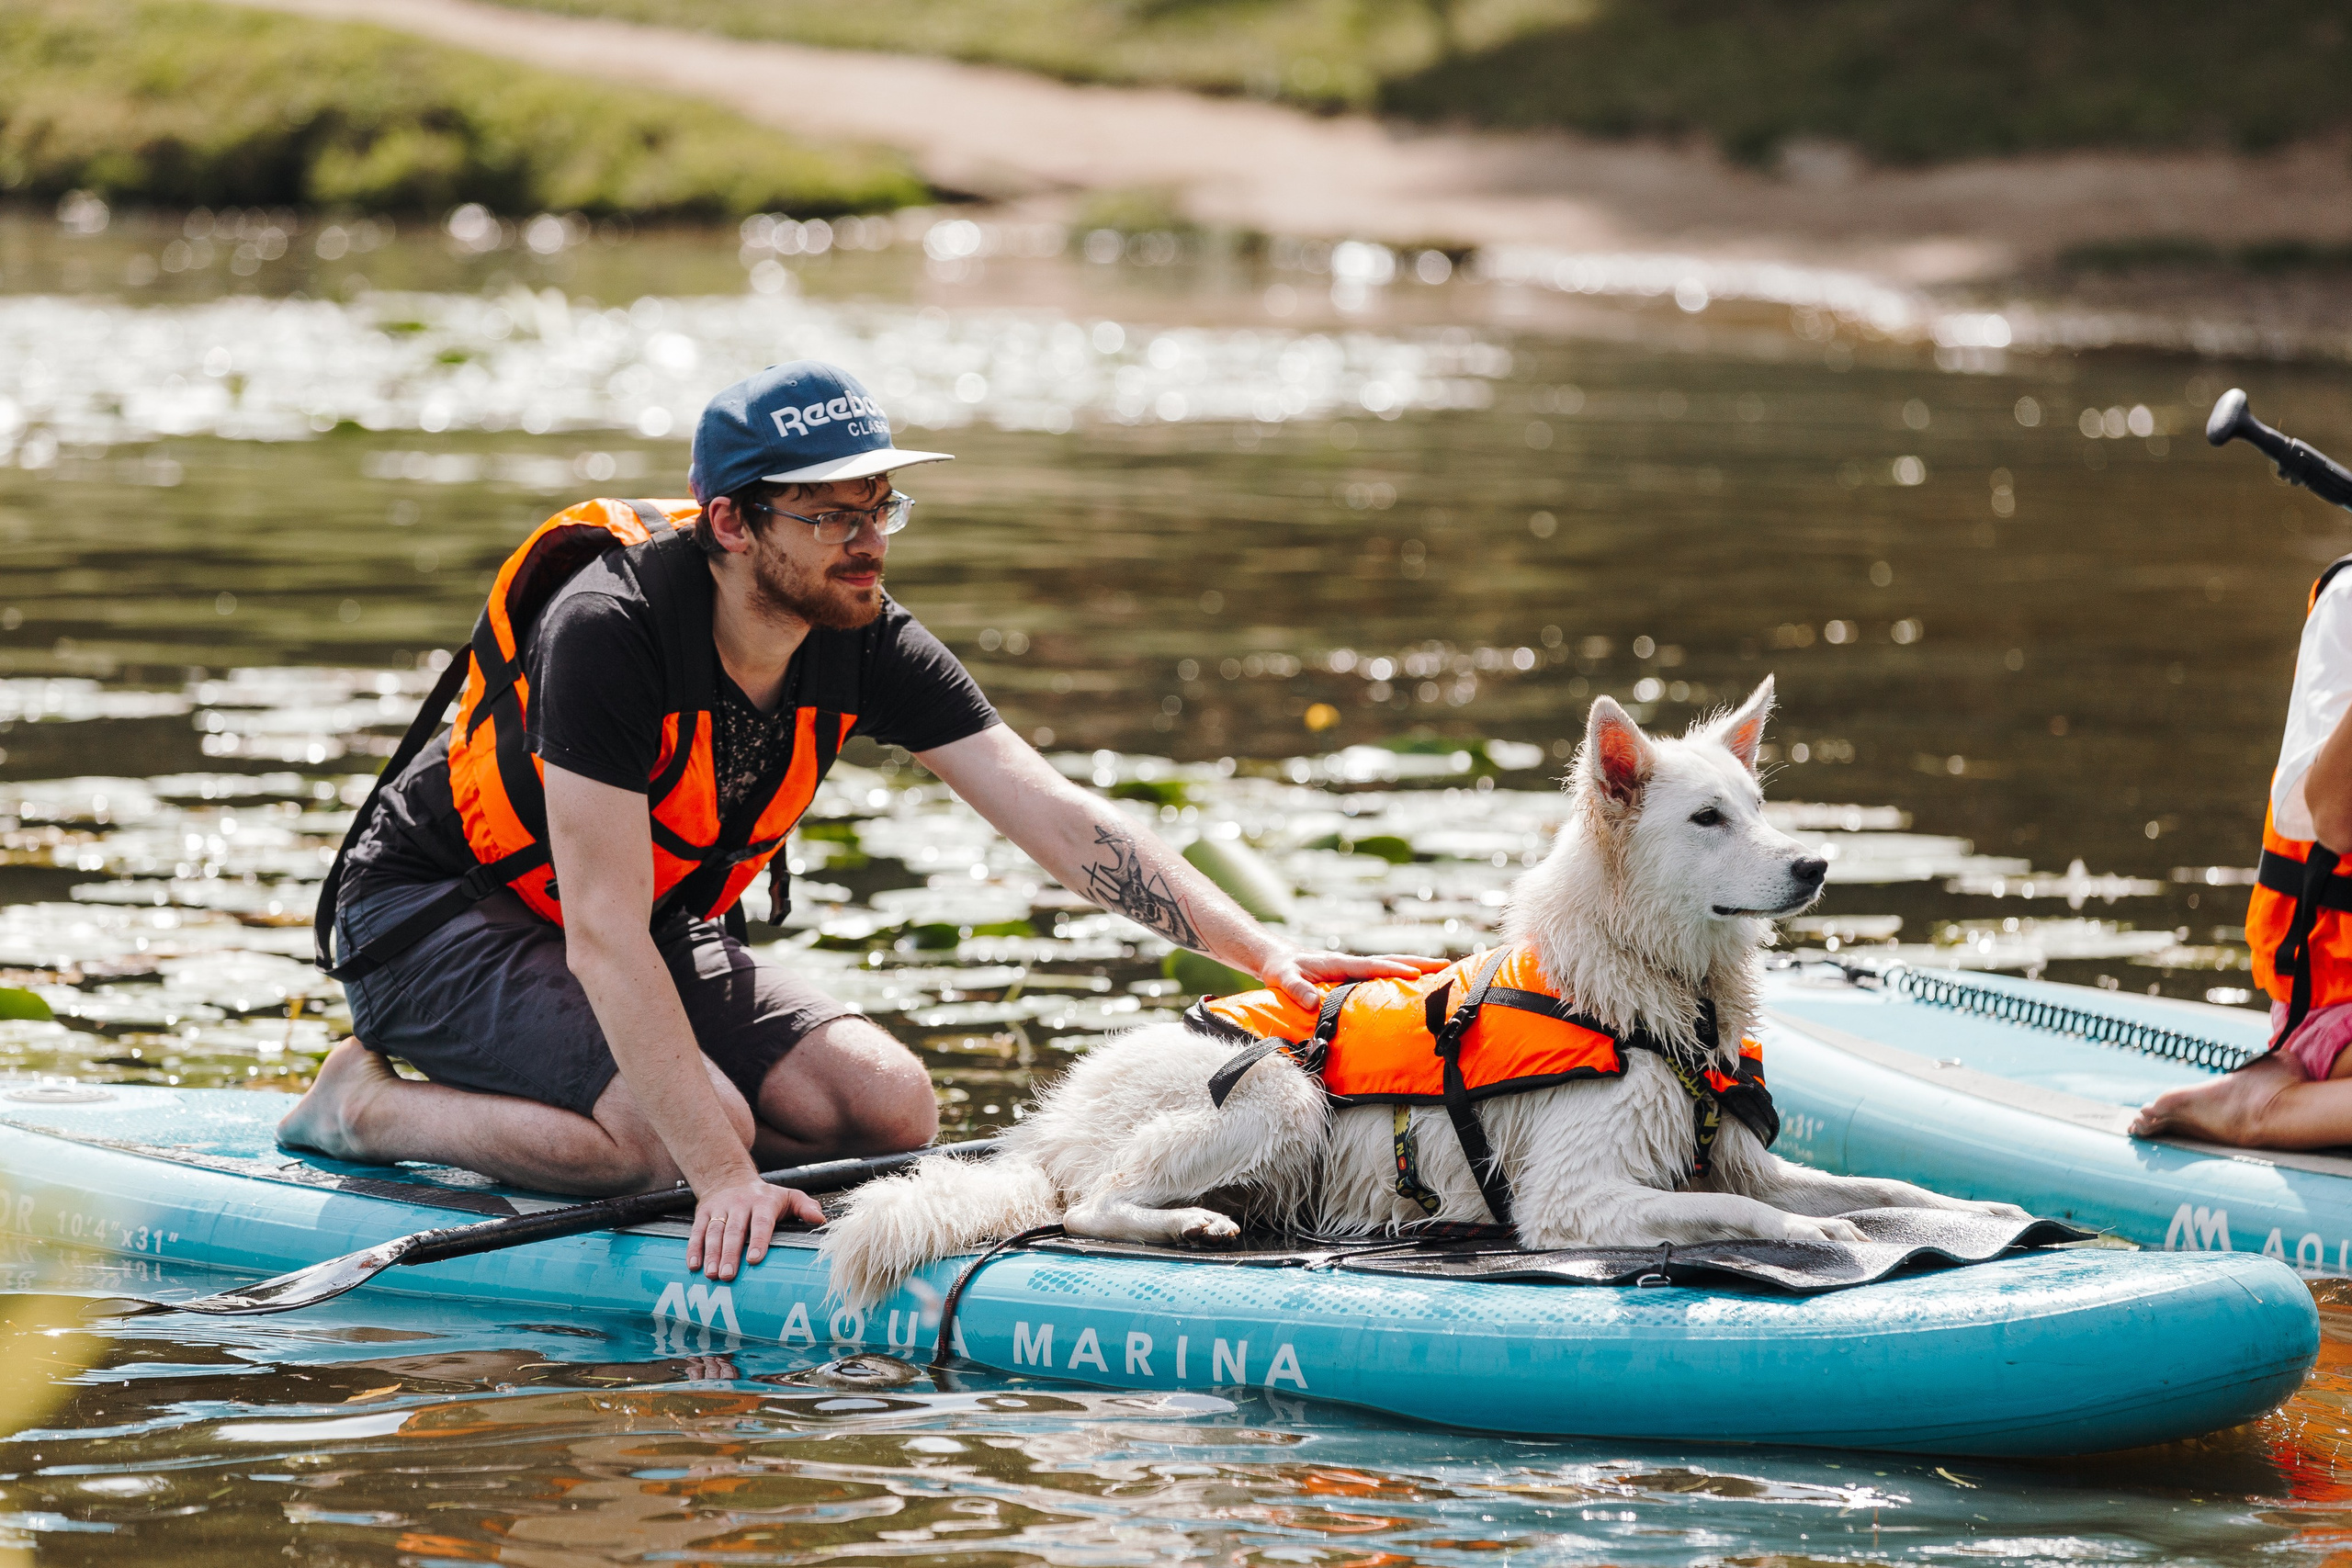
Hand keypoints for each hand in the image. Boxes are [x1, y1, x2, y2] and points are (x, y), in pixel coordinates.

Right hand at [687, 1177, 823, 1280]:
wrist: (729, 1176)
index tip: (754, 1260)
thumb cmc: (765, 1196)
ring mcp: (720, 1208)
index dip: (758, 1240)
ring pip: (714, 1232)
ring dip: (711, 1254)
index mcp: (763, 1202)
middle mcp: (740, 1204)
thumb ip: (806, 1207)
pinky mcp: (703, 1213)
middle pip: (734, 1230)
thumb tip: (820, 1220)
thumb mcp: (789, 1196)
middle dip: (730, 1253)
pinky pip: (697, 1231)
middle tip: (728, 1276)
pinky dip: (693, 1248)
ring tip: (711, 1274)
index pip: (761, 1222)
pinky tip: (693, 1265)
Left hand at [1255, 948, 1448, 1011]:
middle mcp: (1351, 963)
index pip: (1372, 966)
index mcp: (1339, 962)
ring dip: (1414, 966)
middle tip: (1446, 965)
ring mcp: (1354, 968)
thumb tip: (1312, 1003)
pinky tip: (1415, 984)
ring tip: (1441, 971)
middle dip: (1418, 962)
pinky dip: (1400, 974)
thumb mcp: (1283, 978)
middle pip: (1390, 960)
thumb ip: (1297, 989)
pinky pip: (1382, 973)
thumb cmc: (1280, 968)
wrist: (1276, 959)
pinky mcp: (1353, 975)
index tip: (1417, 974)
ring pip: (1389, 965)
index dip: (1394, 970)